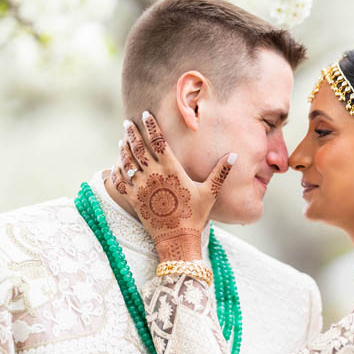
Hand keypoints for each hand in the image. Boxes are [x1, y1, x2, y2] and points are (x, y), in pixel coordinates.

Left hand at [115, 111, 235, 261]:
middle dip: (132, 133)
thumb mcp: (210, 192)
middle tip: (128, 123)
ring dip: (124, 148)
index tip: (145, 115)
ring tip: (123, 139)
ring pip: (127, 161)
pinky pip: (121, 180)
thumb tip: (235, 155)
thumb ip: (221, 172)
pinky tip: (118, 162)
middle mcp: (153, 175)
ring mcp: (141, 187)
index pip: (158, 141)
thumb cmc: (195, 215)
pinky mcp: (133, 199)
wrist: (177, 239)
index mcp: (171, 170)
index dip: (151, 126)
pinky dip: (118, 169)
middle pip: (138, 147)